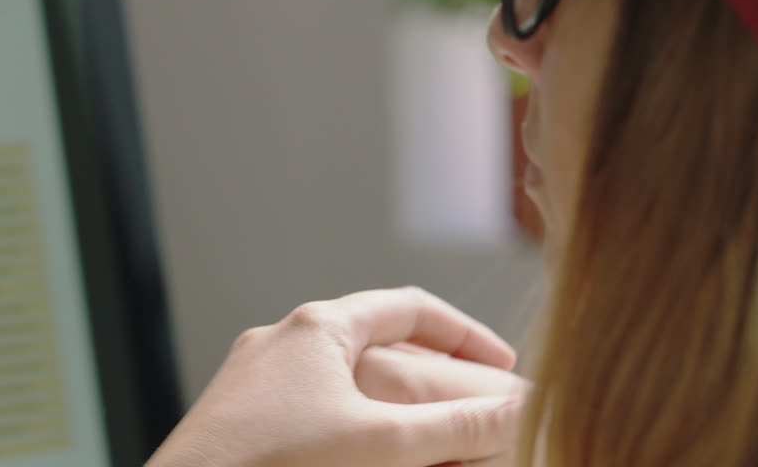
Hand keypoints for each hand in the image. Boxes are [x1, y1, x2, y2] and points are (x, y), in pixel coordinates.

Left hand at [146, 287, 524, 466]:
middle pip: (378, 343)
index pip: (410, 307)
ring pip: (343, 380)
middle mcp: (281, 341)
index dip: (465, 335)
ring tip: (429, 439)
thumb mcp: (380, 445)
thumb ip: (455, 428)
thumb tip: (520, 411)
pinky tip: (365, 456)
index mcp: (318, 326)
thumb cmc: (273, 466)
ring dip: (392, 404)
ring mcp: (254, 380)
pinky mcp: (237, 420)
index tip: (502, 367)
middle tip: (477, 407)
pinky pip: (310, 409)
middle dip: (434, 374)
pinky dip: (352, 426)